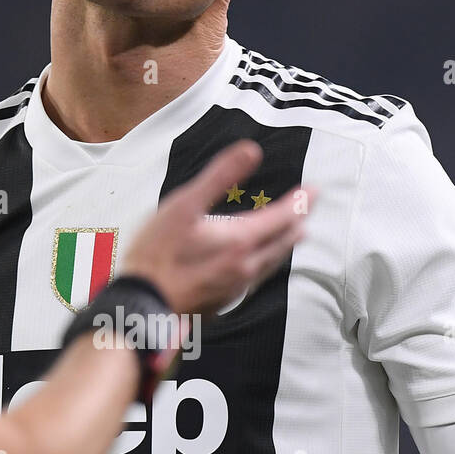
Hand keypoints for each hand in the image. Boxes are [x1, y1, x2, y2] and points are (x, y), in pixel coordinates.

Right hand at [119, 140, 312, 315]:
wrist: (141, 302)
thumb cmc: (157, 253)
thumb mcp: (184, 205)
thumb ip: (220, 176)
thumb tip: (251, 151)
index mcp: (240, 240)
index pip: (283, 217)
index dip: (300, 201)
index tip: (313, 190)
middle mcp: (246, 265)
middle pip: (283, 241)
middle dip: (298, 221)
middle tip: (307, 208)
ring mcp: (235, 286)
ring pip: (272, 262)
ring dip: (285, 244)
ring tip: (294, 234)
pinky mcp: (222, 300)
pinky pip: (255, 278)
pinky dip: (266, 262)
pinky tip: (257, 264)